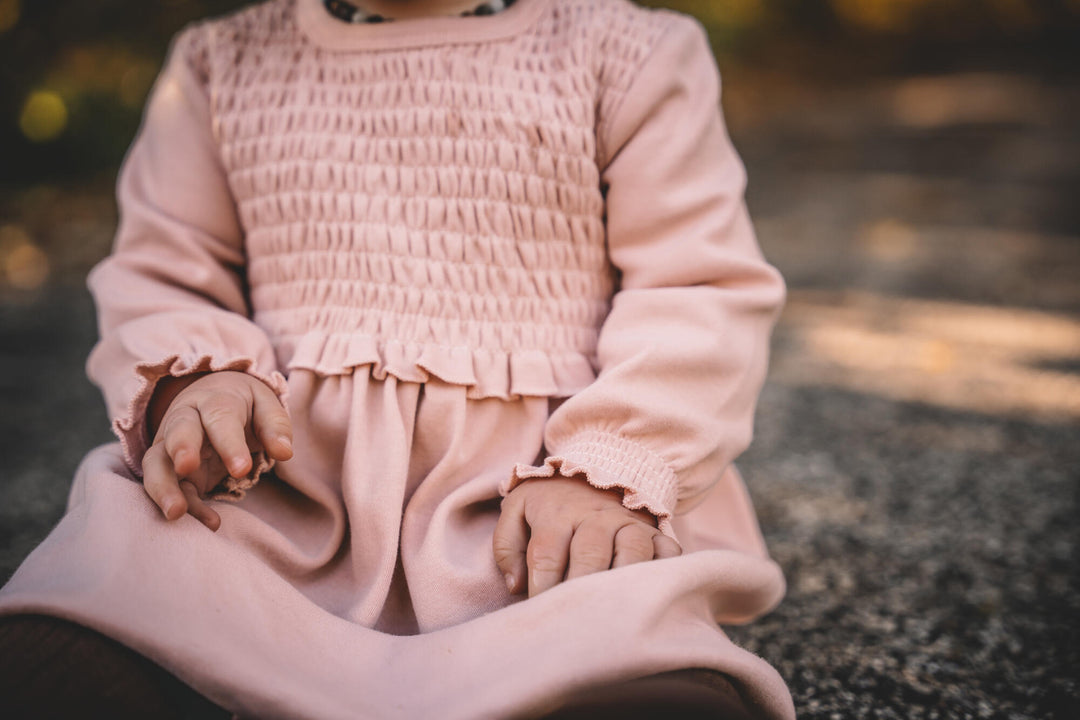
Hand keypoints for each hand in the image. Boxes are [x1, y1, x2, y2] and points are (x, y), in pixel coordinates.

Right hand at [141, 370, 292, 529]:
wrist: (212, 393)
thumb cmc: (243, 404)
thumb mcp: (264, 404)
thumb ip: (274, 426)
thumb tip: (284, 452)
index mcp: (215, 400)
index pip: (221, 418)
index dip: (229, 443)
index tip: (242, 469)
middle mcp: (186, 419)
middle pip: (179, 431)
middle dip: (181, 449)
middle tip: (187, 468)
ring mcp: (170, 444)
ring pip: (156, 462)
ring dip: (163, 486)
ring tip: (175, 512)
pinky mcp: (167, 469)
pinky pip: (170, 487)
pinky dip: (186, 505)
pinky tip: (210, 522)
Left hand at [493, 476, 681, 596]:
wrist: (594, 470)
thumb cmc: (549, 503)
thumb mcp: (517, 510)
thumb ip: (507, 546)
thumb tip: (517, 586)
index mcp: (557, 513)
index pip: (546, 555)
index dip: (541, 589)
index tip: (540, 612)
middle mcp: (596, 516)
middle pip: (589, 554)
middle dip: (579, 589)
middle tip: (573, 620)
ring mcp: (629, 522)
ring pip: (632, 551)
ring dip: (622, 582)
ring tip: (611, 611)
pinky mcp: (655, 532)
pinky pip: (668, 552)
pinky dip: (665, 570)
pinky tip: (652, 593)